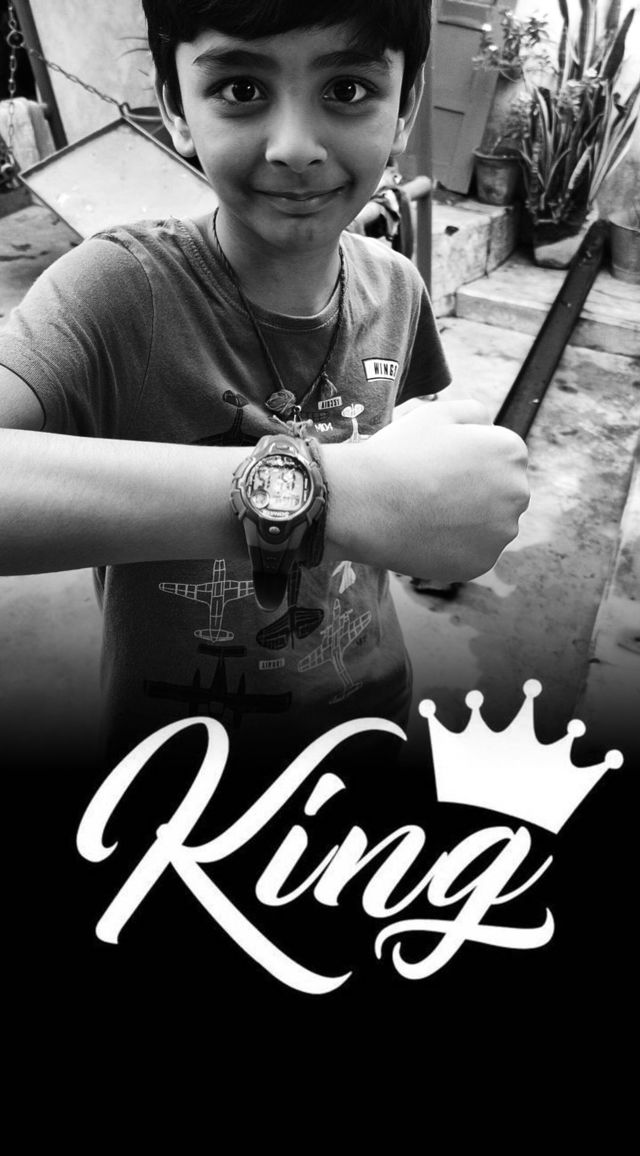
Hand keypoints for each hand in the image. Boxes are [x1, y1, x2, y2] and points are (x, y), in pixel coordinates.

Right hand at [325, 400, 529, 580]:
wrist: (364, 504)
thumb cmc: (398, 454)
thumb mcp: (436, 413)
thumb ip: (474, 412)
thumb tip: (488, 425)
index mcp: (511, 452)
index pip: (499, 457)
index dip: (466, 460)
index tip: (439, 466)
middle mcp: (518, 493)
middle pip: (500, 493)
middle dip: (474, 492)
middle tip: (432, 492)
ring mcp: (501, 533)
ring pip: (489, 526)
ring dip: (467, 521)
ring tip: (427, 514)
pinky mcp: (481, 563)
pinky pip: (472, 553)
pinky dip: (454, 548)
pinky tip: (426, 536)